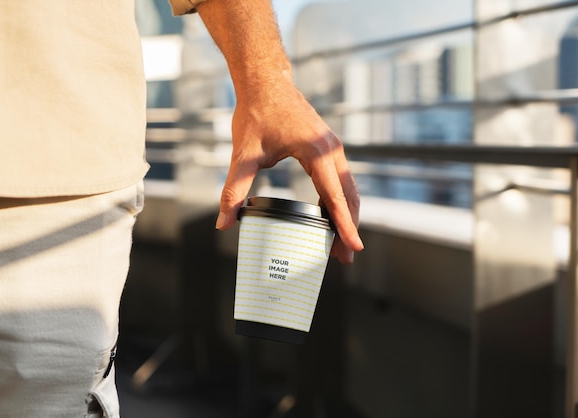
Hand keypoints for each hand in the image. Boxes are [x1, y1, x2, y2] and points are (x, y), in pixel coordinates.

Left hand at [195, 0, 363, 262]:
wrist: (265, 81)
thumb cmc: (256, 113)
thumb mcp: (244, 154)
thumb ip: (234, 190)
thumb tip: (224, 222)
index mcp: (316, 152)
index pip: (335, 197)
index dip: (344, 225)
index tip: (354, 247)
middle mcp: (331, 150)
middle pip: (349, 196)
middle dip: (349, 227)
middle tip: (345, 257)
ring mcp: (333, 147)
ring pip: (348, 188)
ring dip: (346, 214)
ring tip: (338, 242)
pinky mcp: (328, 147)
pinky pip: (340, 178)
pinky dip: (338, 199)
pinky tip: (328, 215)